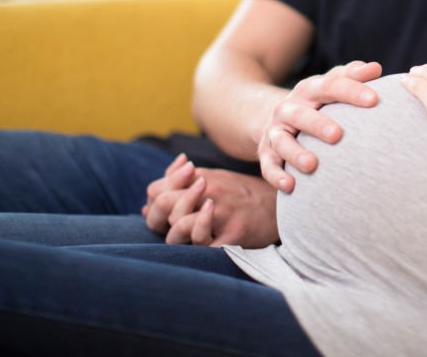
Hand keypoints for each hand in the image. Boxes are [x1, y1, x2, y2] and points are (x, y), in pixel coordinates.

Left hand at [142, 155, 279, 246]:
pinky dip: (198, 250)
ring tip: (190, 239)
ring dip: (178, 239)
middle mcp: (209, 190)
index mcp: (200, 176)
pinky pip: (203, 247)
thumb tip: (146, 205)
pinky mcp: (235, 232)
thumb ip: (179, 187)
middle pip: (163, 206)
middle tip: (174, 230)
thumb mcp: (213, 179)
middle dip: (159, 222)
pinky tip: (206, 246)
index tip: (166, 215)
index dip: (153, 206)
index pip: (156, 190)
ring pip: (179, 229)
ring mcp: (222, 212)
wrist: (280, 204)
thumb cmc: (242, 194)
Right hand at [258, 60, 381, 193]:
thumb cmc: (316, 103)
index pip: (329, 86)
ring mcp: (276, 131)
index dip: (351, 91)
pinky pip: (268, 165)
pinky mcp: (266, 153)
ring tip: (312, 165)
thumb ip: (352, 76)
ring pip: (282, 141)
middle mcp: (289, 109)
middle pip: (301, 114)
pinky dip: (276, 176)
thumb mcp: (330, 85)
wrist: (276, 116)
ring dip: (295, 153)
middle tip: (338, 135)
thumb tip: (376, 68)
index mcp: (309, 90)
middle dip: (317, 124)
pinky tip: (290, 186)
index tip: (374, 100)